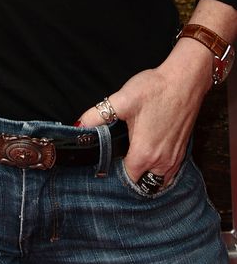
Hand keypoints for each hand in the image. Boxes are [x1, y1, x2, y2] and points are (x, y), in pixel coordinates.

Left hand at [74, 47, 211, 188]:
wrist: (185, 81)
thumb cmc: (155, 89)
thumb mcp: (122, 100)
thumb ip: (97, 115)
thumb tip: (79, 126)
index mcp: (144, 154)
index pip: (127, 178)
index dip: (115, 172)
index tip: (108, 161)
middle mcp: (162, 162)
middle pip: (144, 183)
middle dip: (131, 176)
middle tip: (119, 159)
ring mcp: (175, 158)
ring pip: (159, 180)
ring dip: (148, 175)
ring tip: (134, 159)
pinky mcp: (183, 151)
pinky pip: (170, 172)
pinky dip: (160, 170)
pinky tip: (152, 154)